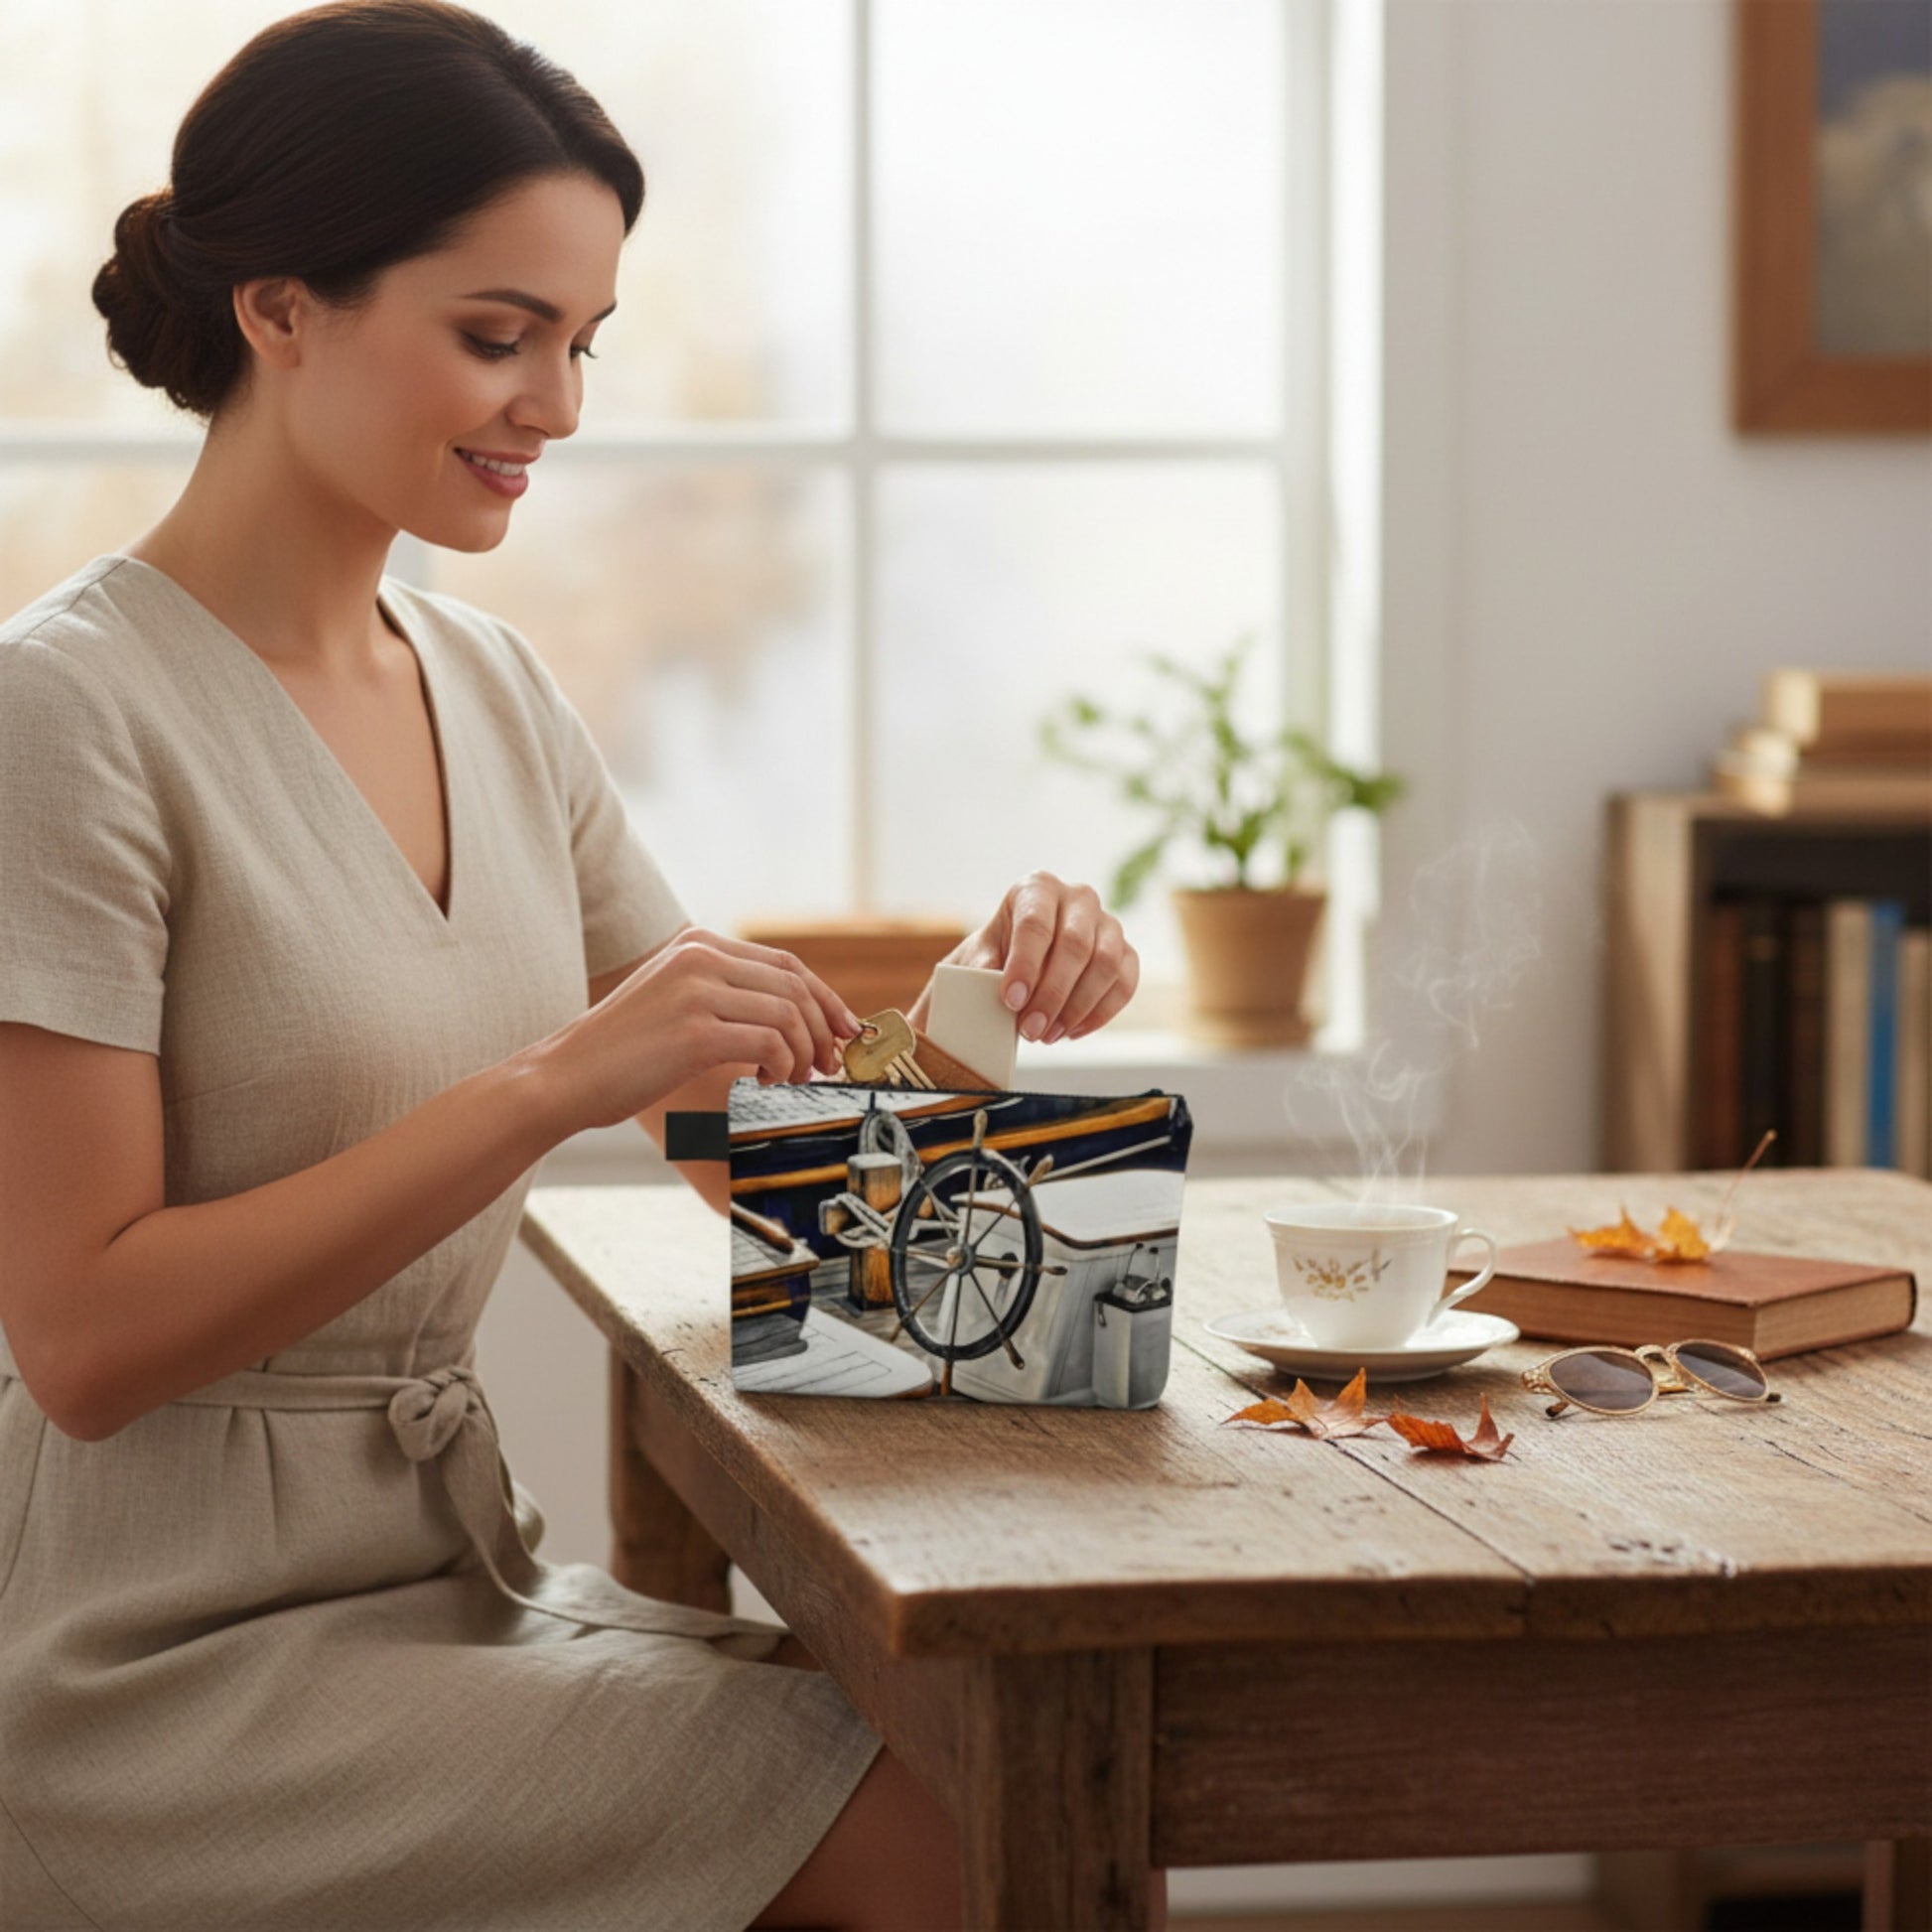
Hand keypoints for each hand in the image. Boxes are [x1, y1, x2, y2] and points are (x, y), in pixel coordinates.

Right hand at [546, 927, 864, 1130]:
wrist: (566, 1076)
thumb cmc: (623, 1053)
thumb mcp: (673, 1000)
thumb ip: (723, 994)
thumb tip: (796, 1017)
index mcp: (697, 943)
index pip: (785, 962)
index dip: (824, 997)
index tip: (844, 1030)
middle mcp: (699, 956)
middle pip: (794, 984)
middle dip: (824, 1028)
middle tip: (827, 1065)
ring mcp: (696, 990)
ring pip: (787, 1013)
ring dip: (803, 1053)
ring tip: (790, 1078)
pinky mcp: (694, 1030)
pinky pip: (769, 1042)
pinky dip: (782, 1065)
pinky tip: (765, 1082)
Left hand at [922, 871, 1139, 1045]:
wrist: (1019, 963)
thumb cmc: (998, 955)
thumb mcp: (980, 956)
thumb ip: (981, 966)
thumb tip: (989, 977)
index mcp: (1038, 887)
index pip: (1035, 924)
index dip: (1024, 965)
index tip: (1011, 1001)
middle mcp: (1078, 898)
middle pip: (1075, 944)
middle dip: (1052, 994)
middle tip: (1031, 1030)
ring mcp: (1108, 924)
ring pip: (1106, 964)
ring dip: (1077, 1007)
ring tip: (1048, 1035)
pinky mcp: (1126, 952)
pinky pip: (1125, 983)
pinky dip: (1100, 1014)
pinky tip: (1071, 1032)